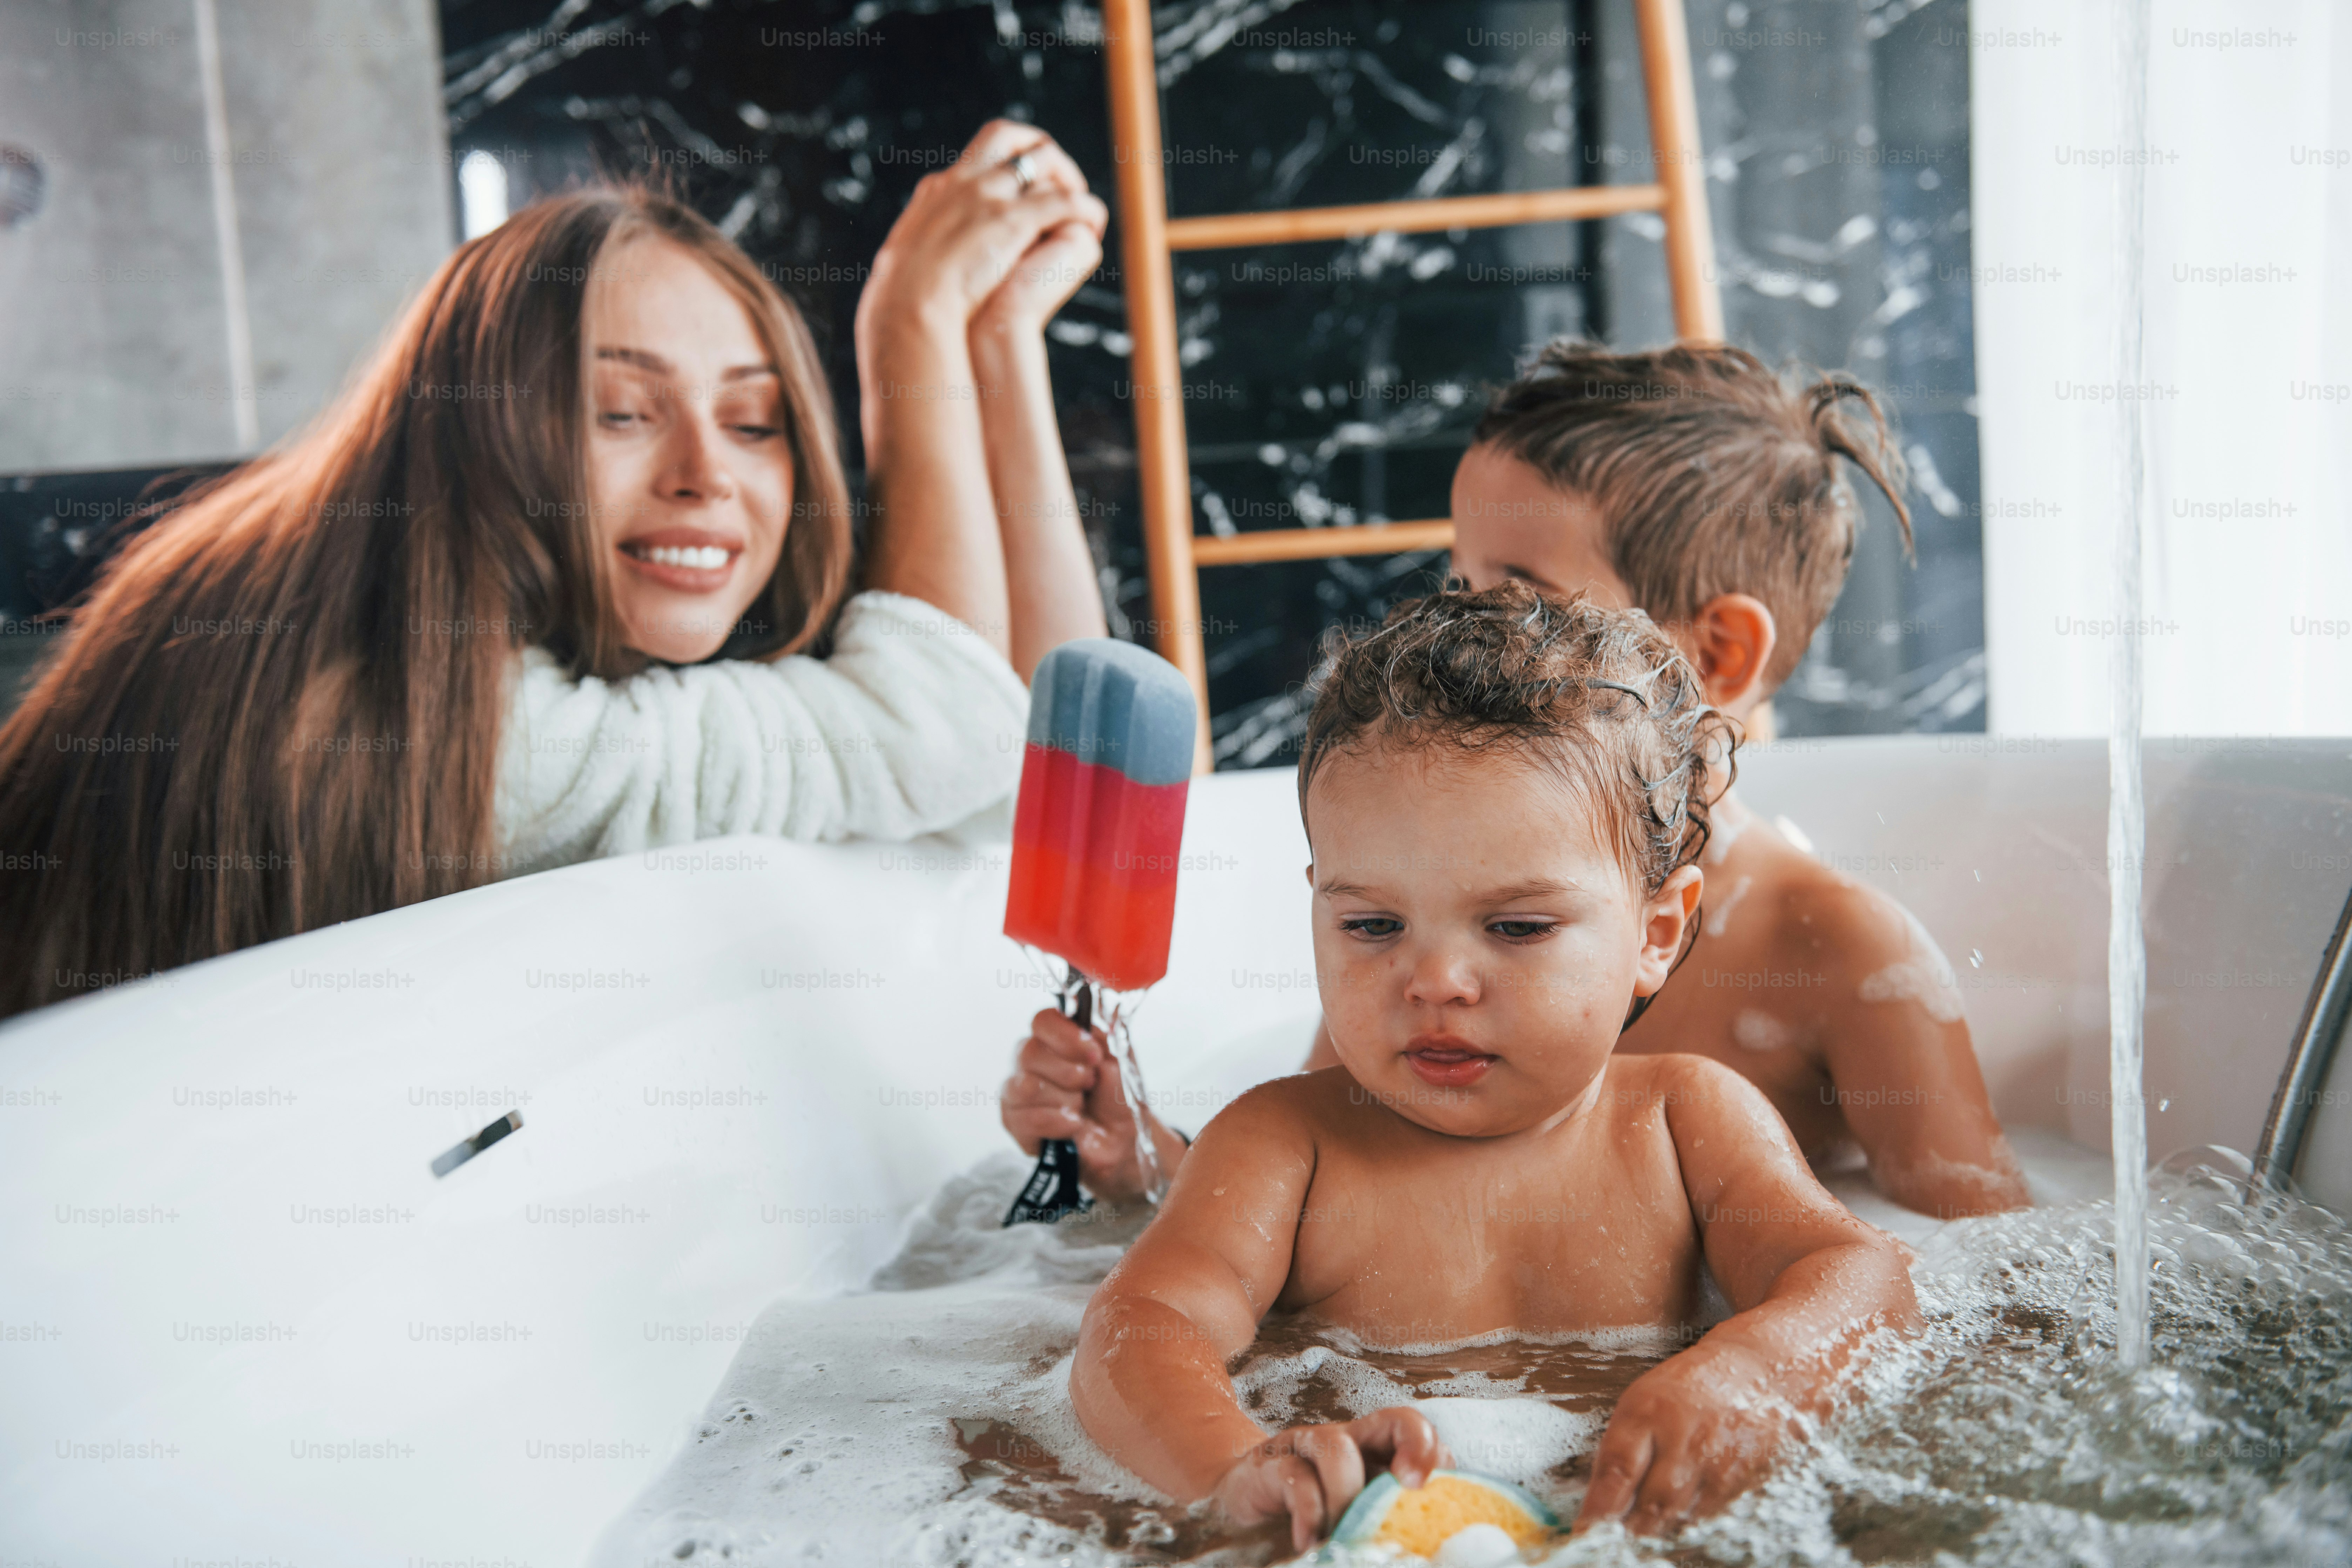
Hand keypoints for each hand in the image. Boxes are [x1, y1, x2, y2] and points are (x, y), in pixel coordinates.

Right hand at [858, 120, 1108, 346]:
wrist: (907, 305)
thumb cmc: (901, 299)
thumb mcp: (902, 264)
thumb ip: (917, 254)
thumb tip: (910, 267)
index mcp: (936, 192)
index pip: (970, 162)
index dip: (997, 167)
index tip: (1012, 185)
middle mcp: (963, 182)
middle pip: (1003, 135)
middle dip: (1032, 144)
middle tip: (1054, 173)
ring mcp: (989, 196)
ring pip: (1040, 159)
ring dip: (1065, 174)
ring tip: (1079, 197)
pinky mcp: (1014, 218)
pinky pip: (1063, 201)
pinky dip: (1083, 207)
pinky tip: (1093, 223)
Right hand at [1000, 1007, 1181, 1202]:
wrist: (1120, 1142)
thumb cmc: (1115, 1100)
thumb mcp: (1119, 1063)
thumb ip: (1102, 1040)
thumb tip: (1086, 1026)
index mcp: (1056, 1039)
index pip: (1043, 1020)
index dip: (1066, 1035)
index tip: (1093, 1053)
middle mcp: (1031, 1061)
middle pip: (1029, 1051)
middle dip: (1069, 1072)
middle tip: (1089, 1084)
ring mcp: (1017, 1092)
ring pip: (1025, 1086)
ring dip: (1064, 1099)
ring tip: (1080, 1108)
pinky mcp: (1014, 1123)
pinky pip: (1024, 1118)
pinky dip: (1056, 1122)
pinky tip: (1072, 1125)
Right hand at [1211, 1409, 1450, 1556]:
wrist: (1237, 1507)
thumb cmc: (1306, 1516)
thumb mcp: (1353, 1514)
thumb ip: (1382, 1515)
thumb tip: (1423, 1545)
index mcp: (1372, 1451)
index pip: (1412, 1432)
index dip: (1430, 1450)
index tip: (1432, 1486)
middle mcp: (1346, 1441)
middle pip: (1393, 1420)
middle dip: (1413, 1447)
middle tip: (1411, 1487)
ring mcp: (1306, 1449)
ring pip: (1339, 1450)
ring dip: (1348, 1498)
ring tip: (1343, 1537)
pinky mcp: (1270, 1466)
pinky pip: (1296, 1479)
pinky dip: (1309, 1511)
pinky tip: (1308, 1541)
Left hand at [1575, 1338, 1793, 1537]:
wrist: (1757, 1371)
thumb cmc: (1686, 1391)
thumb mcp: (1642, 1407)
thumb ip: (1621, 1454)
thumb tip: (1599, 1508)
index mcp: (1647, 1412)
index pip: (1617, 1469)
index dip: (1600, 1509)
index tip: (1584, 1534)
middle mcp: (1684, 1437)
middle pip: (1652, 1504)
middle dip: (1631, 1531)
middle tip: (1611, 1549)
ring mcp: (1719, 1461)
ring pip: (1684, 1517)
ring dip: (1662, 1533)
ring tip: (1644, 1538)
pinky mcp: (1747, 1480)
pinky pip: (1714, 1518)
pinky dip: (1693, 1528)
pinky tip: (1681, 1527)